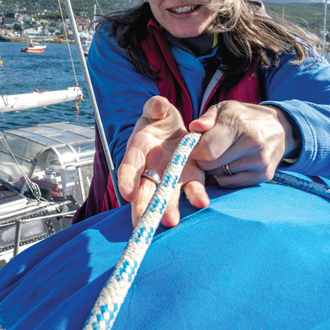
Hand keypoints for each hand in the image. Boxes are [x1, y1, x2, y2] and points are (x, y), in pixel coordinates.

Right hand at [116, 96, 210, 228]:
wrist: (175, 129)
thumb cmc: (159, 120)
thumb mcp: (155, 110)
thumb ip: (155, 107)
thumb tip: (158, 104)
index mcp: (138, 151)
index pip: (129, 168)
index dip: (126, 180)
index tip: (127, 194)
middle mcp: (151, 169)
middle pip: (144, 191)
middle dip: (144, 207)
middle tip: (145, 225)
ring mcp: (170, 176)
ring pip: (165, 196)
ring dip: (167, 209)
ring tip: (171, 222)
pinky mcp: (189, 177)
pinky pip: (192, 188)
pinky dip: (196, 195)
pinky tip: (202, 203)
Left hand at [187, 101, 300, 188]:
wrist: (280, 127)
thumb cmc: (244, 117)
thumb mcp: (224, 109)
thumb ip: (207, 118)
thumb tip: (194, 128)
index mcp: (239, 124)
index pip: (207, 150)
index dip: (194, 152)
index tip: (193, 148)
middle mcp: (252, 143)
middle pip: (211, 165)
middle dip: (202, 161)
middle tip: (205, 153)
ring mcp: (260, 160)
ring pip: (220, 175)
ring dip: (214, 169)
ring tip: (220, 156)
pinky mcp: (265, 174)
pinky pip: (232, 183)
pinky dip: (225, 177)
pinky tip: (229, 165)